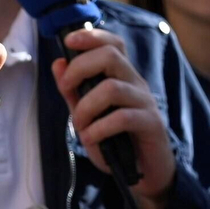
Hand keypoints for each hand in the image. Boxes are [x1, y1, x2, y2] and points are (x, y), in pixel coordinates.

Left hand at [52, 28, 175, 208]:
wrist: (141, 172)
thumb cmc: (113, 139)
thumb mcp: (86, 113)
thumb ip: (72, 90)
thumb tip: (58, 62)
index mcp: (120, 76)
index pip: (113, 43)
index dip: (92, 36)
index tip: (68, 41)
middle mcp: (135, 83)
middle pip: (110, 56)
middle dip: (79, 68)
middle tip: (66, 89)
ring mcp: (146, 102)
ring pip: (112, 88)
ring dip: (86, 107)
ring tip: (80, 126)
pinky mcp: (152, 124)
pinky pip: (122, 117)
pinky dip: (99, 128)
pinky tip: (91, 139)